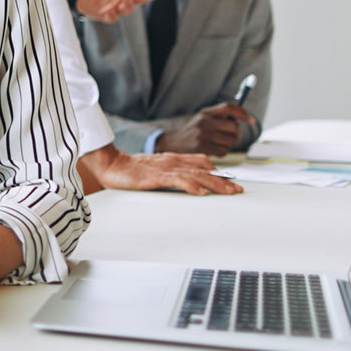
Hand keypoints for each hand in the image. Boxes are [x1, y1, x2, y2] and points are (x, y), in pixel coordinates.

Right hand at [81, 143, 241, 195]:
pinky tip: (201, 192)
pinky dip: (192, 186)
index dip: (217, 170)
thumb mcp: (155, 169)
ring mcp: (166, 168)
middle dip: (223, 180)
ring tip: (229, 192)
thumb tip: (187, 183)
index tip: (230, 180)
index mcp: (173, 158)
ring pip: (197, 175)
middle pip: (204, 169)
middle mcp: (173, 161)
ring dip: (215, 183)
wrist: (112, 164)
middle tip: (238, 190)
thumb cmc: (130, 169)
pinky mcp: (157, 176)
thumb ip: (170, 173)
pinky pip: (178, 180)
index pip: (201, 161)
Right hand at [156, 103, 254, 155]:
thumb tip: (242, 117)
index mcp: (206, 113)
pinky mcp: (203, 147)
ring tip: (219, 143)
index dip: (242, 113)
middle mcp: (204, 122)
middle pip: (233, 127)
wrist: (174, 143)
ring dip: (229, 144)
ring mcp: (203, 135)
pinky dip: (223, 151)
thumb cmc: (194, 131)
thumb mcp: (203, 118)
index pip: (228, 107)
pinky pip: (224, 150)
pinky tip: (214, 149)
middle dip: (235, 133)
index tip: (251, 121)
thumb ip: (219, 116)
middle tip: (229, 135)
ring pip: (230, 141)